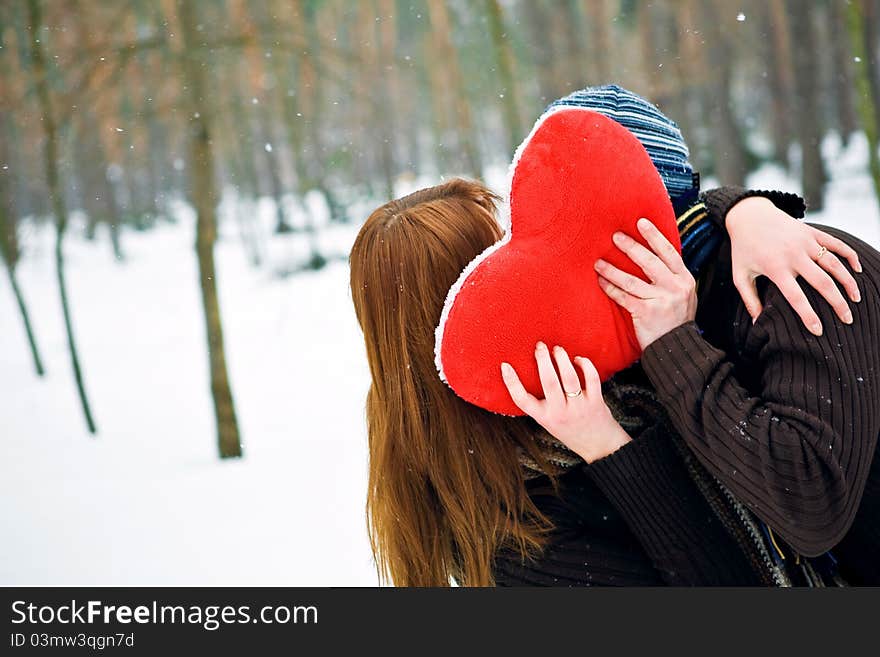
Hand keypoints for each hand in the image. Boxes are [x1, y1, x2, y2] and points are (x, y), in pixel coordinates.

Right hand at [500, 342, 630, 463]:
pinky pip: (591, 378)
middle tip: (539, 346)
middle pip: (549, 382)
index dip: (511, 382)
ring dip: (562, 359)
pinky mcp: (595, 402)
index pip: (522, 400)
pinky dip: (585, 364)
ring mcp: (579, 407)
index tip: (505, 365)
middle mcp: (560, 412)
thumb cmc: (570, 430)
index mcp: (544, 417)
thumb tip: (534, 372)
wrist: (598, 446)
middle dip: (542, 360)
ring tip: (557, 349)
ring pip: (569, 377)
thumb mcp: (549, 421)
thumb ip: (541, 403)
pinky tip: (578, 359)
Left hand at [595, 218, 696, 349]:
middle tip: (615, 236)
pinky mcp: (646, 313)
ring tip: (598, 262)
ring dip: (612, 269)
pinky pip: (623, 297)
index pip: (668, 252)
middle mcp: (674, 287)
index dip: (654, 236)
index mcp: (684, 279)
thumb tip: (652, 255)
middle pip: (649, 261)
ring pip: (631, 279)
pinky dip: (610, 288)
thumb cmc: (676, 320)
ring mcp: (661, 300)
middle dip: (630, 246)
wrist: (678, 347)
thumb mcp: (683, 295)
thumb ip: (671, 277)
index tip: (641, 222)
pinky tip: (601, 281)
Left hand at [726, 196, 861, 335]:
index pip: (796, 297)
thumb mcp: (739, 275)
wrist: (748, 215)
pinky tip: (857, 270)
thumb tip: (757, 323)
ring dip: (849, 282)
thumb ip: (749, 299)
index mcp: (775, 268)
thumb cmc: (743, 249)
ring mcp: (805, 242)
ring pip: (834, 264)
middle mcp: (793, 255)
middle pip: (822, 283)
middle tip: (847, 320)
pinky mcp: (812, 232)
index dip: (808, 315)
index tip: (819, 331)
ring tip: (856, 299)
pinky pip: (836, 244)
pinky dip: (850, 256)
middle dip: (837, 304)